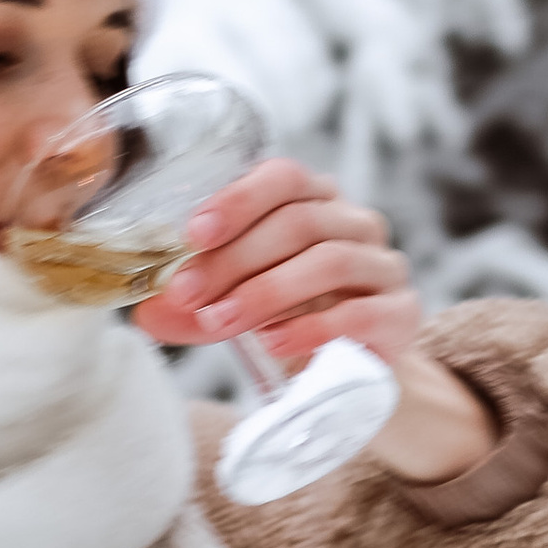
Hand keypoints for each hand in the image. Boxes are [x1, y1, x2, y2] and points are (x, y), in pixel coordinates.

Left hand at [136, 158, 493, 479]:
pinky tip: (274, 343)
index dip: (237, 199)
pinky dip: (312, 326)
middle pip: (298, 222)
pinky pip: (361, 311)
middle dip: (235, 258)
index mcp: (314, 200)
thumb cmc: (288, 318)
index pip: (282, 177)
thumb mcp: (232, 303)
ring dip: (266, 292)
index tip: (193, 233)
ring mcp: (384, 264)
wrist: (351, 369)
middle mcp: (354, 222)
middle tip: (189, 293)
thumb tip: (146, 311)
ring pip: (329, 260)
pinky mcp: (401, 312)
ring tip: (221, 322)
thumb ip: (191, 304)